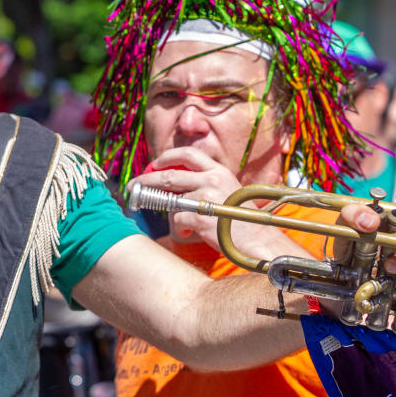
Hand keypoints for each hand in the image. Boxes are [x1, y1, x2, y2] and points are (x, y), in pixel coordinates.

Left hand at [129, 147, 246, 247]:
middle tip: (134, 185)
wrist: (261, 242)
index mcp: (219, 171)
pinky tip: (190, 234)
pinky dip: (180, 230)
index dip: (167, 156)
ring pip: (170, 200)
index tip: (154, 163)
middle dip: (147, 180)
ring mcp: (206, 197)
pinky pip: (177, 221)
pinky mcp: (201, 217)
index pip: (188, 154)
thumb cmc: (243, 221)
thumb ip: (207, 185)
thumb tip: (175, 187)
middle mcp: (212, 180)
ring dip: (167, 212)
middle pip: (169, 175)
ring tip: (176, 224)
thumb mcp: (228, 193)